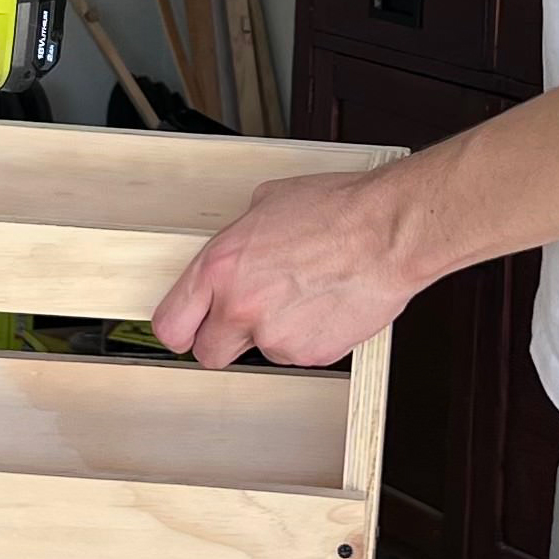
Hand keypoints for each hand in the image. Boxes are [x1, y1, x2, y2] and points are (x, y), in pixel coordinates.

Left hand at [152, 171, 417, 370]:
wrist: (388, 232)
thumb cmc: (336, 211)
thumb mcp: (266, 204)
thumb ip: (237, 240)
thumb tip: (233, 252)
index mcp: (220, 267)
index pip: (171, 325)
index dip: (180, 328)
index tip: (188, 327)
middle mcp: (240, 306)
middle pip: (208, 353)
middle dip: (223, 339)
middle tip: (246, 318)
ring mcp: (276, 336)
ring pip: (260, 352)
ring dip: (274, 332)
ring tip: (303, 294)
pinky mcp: (311, 354)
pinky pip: (298, 354)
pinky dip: (307, 337)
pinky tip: (323, 305)